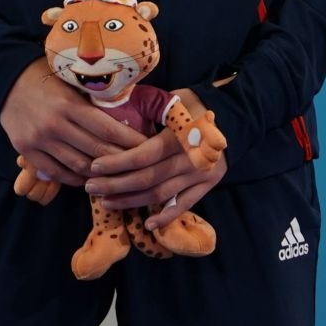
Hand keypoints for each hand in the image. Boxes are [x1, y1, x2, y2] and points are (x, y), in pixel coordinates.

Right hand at [0, 60, 148, 185]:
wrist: (6, 81)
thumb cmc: (46, 78)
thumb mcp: (72, 82)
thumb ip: (93, 101)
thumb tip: (126, 118)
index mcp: (70, 105)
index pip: (107, 129)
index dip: (130, 141)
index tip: (147, 145)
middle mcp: (55, 125)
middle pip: (96, 151)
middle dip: (121, 160)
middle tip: (138, 164)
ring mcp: (39, 141)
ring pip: (77, 166)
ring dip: (100, 173)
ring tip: (118, 174)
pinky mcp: (27, 152)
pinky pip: (56, 172)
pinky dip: (75, 177)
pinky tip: (89, 178)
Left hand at [87, 88, 227, 229]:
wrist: (234, 115)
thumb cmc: (194, 105)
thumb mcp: (171, 101)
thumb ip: (146, 112)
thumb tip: (111, 116)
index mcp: (178, 137)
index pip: (142, 156)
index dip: (116, 164)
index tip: (94, 167)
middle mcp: (189, 159)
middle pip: (146, 179)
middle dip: (115, 185)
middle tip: (91, 187)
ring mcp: (199, 175)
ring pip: (160, 194)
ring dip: (131, 201)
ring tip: (106, 202)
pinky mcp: (207, 185)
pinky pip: (184, 205)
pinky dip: (166, 216)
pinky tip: (147, 223)